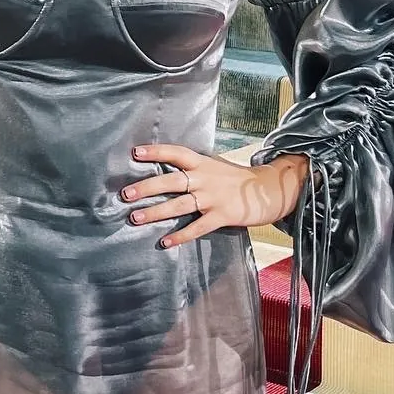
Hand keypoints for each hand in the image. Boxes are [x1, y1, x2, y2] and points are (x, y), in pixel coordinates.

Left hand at [123, 143, 308, 248]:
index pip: (176, 153)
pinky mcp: (222, 216)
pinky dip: (180, 236)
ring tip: (135, 218)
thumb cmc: (236, 180)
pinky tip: (165, 242)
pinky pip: (197, 227)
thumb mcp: (215, 167)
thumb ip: (194, 170)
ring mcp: (213, 198)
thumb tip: (166, 172)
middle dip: (147, 187)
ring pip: (179, 204)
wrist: (268, 190)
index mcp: (203, 164)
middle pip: (171, 181)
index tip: (135, 153)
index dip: (156, 152)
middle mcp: (205, 178)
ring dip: (155, 212)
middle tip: (125, 194)